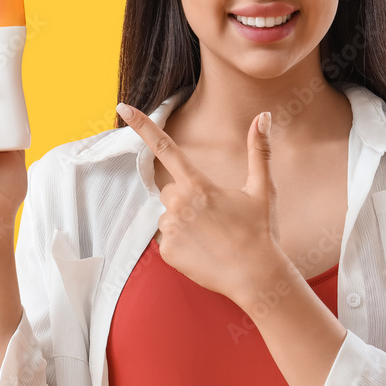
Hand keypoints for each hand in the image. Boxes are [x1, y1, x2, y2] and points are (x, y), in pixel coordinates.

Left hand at [116, 102, 283, 301]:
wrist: (257, 278)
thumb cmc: (261, 232)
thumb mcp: (262, 189)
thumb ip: (259, 150)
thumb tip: (262, 116)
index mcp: (199, 185)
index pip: (165, 147)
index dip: (143, 125)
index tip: (123, 107)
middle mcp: (179, 204)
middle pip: (171, 190)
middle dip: (188, 199)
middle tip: (215, 217)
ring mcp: (170, 230)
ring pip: (169, 216)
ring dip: (184, 223)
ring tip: (212, 237)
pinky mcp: (166, 252)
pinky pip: (167, 240)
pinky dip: (182, 245)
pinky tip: (204, 252)